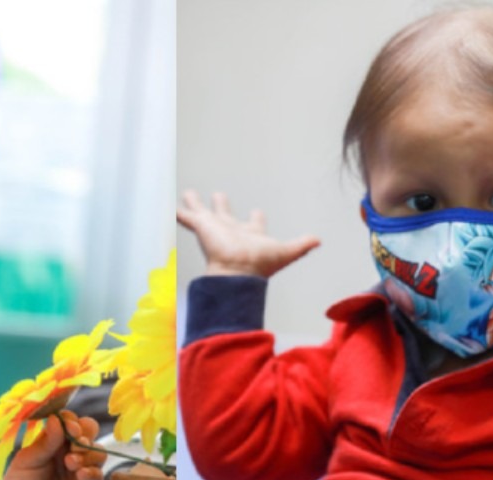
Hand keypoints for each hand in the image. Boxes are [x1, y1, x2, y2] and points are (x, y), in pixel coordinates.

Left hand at [0, 411, 106, 479]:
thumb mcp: (26, 462)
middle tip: (74, 441)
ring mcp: (82, 471)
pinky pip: (99, 476)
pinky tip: (80, 475)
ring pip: (98, 451)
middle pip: (90, 431)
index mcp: (54, 442)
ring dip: (87, 452)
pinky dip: (92, 472)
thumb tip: (58, 418)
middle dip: (85, 432)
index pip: (70, 422)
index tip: (68, 425)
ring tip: (70, 463)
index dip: (71, 420)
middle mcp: (71, 453)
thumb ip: (46, 441)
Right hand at [177, 190, 320, 276]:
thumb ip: (301, 245)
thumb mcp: (286, 252)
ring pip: (203, 213)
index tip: (256, 211)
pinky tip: (173, 206)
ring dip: (197, 204)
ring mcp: (215, 229)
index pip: (254, 223)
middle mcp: (231, 231)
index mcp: (250, 235)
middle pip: (225, 214)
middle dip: (222, 205)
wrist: (236, 273)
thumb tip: (319, 241)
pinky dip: (181, 212)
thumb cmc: (259, 266)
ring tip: (190, 193)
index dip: (256, 218)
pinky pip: (188, 217)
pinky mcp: (202, 227)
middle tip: (219, 195)